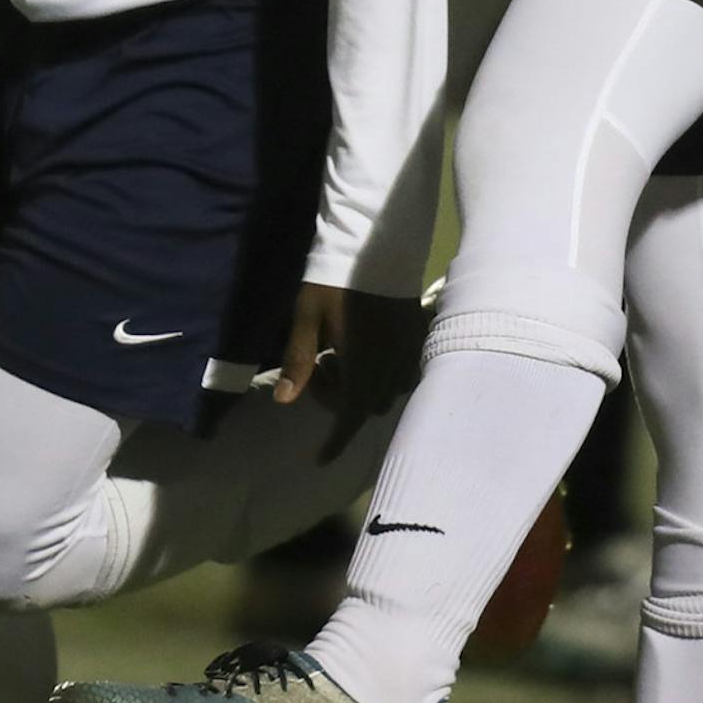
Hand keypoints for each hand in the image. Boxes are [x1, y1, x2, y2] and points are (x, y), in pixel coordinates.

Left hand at [275, 282, 428, 459]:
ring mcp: (409, 351)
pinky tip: (370, 348)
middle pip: (368, 405)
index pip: (351, 416)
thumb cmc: (335, 279)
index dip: (336, 441)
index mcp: (363, 366)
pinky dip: (386, 372)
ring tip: (343, 353)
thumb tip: (284, 401)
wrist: (377, 243)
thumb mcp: (307, 316)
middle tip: (321, 364)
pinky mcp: (418, 335)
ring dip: (365, 385)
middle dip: (342, 398)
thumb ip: (298, 360)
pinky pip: (406, 370)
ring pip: (390, 390)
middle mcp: (391, 366)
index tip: (320, 459)